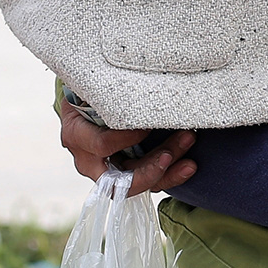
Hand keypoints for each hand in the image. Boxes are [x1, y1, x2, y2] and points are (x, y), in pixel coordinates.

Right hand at [59, 102, 195, 195]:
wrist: (90, 104)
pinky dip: (172, 175)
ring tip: (189, 158)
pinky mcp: (128, 174)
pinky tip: (189, 166)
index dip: (125, 139)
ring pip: (139, 183)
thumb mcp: (93, 90)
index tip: (146, 127)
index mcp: (78, 136)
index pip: (102, 146)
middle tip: (172, 153)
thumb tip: (131, 84)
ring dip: (168, 170)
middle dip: (150, 167)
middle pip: (120, 178)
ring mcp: (109, 171)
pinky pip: (151, 182)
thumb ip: (106, 93)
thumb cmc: (93, 94)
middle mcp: (90, 161)